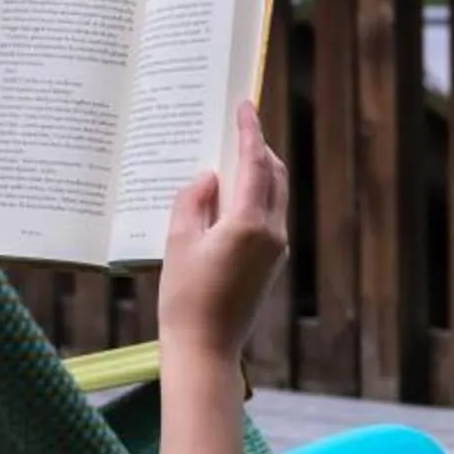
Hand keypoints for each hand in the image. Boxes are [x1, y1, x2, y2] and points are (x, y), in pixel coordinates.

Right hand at [158, 100, 287, 362]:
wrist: (206, 349)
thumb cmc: (186, 298)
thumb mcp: (178, 242)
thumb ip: (193, 201)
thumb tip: (208, 176)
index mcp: (249, 223)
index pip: (255, 163)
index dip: (250, 130)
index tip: (246, 104)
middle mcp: (272, 232)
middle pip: (273, 175)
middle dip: (258, 147)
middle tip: (237, 126)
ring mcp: (275, 249)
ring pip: (274, 195)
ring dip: (258, 172)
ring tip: (231, 156)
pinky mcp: (271, 262)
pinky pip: (268, 215)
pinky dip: (254, 196)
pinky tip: (228, 197)